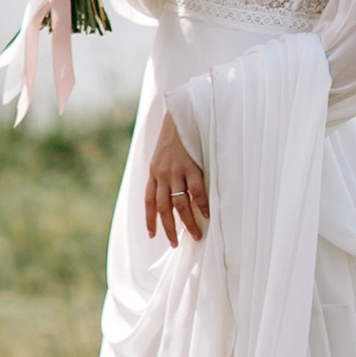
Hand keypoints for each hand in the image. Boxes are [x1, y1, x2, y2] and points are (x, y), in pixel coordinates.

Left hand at [143, 111, 208, 246]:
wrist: (182, 112)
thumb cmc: (175, 133)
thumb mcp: (162, 153)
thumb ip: (164, 170)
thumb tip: (170, 189)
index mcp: (154, 171)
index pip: (148, 201)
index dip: (149, 219)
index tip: (152, 235)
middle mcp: (162, 174)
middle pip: (163, 208)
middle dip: (169, 229)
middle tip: (175, 244)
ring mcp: (176, 171)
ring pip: (179, 204)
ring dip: (187, 223)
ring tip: (195, 235)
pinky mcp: (191, 166)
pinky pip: (196, 191)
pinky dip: (202, 204)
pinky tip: (207, 214)